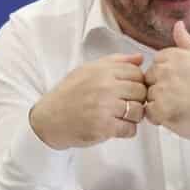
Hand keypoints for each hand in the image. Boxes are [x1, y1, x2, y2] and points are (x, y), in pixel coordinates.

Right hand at [29, 53, 147, 149]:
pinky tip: (115, 127)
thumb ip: (115, 62)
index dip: (136, 82)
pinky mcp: (104, 127)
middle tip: (124, 104)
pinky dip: (126, 130)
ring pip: (138, 111)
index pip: (137, 73)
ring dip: (133, 116)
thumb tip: (140, 58)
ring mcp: (105, 107)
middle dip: (136, 100)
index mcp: (102, 71)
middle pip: (141, 92)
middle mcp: (105, 87)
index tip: (127, 90)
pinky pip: (130, 129)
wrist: (48, 119)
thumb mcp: (87, 70)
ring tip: (120, 116)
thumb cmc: (69, 94)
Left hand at [142, 21, 189, 141]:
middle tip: (181, 96)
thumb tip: (178, 24)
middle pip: (150, 78)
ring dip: (159, 103)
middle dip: (160, 88)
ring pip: (148, 95)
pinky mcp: (161, 109)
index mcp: (175, 55)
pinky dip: (158, 118)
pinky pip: (149, 112)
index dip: (167, 75)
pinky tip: (174, 116)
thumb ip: (186, 41)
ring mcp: (162, 89)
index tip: (181, 82)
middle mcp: (166, 69)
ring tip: (180, 106)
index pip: (157, 62)